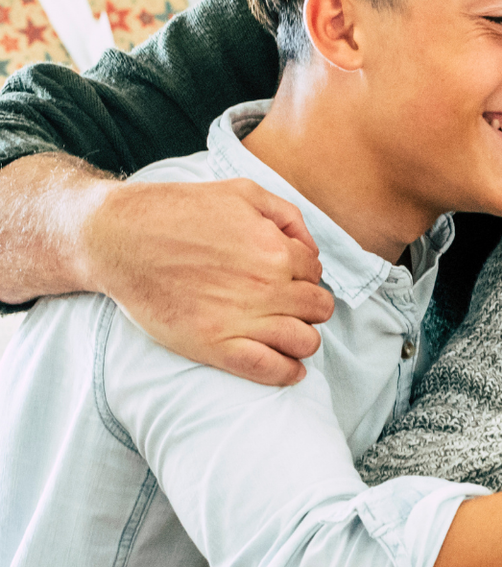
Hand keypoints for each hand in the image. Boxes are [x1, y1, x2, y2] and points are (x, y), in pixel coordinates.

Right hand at [82, 178, 332, 385]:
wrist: (118, 237)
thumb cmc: (179, 210)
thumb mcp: (242, 193)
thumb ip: (288, 216)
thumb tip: (311, 251)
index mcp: (276, 250)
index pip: (316, 273)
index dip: (305, 274)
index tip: (288, 277)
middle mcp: (266, 287)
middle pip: (318, 309)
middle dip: (311, 306)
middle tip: (291, 304)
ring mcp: (240, 319)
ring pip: (304, 341)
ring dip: (304, 338)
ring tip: (290, 332)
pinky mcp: (213, 345)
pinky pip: (269, 369)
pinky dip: (288, 373)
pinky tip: (292, 369)